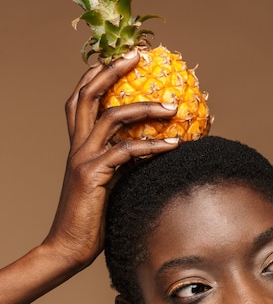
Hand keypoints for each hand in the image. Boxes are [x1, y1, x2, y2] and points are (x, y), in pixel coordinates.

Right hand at [0, 52, 177, 303]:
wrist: (68, 248)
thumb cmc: (90, 220)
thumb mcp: (107, 185)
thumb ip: (121, 165)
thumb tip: (149, 152)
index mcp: (78, 146)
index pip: (81, 100)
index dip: (97, 74)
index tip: (122, 59)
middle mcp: (77, 146)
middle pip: (89, 94)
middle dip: (113, 69)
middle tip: (139, 55)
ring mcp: (83, 159)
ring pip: (111, 116)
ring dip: (145, 107)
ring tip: (174, 106)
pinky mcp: (93, 175)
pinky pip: (126, 152)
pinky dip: (152, 146)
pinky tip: (174, 145)